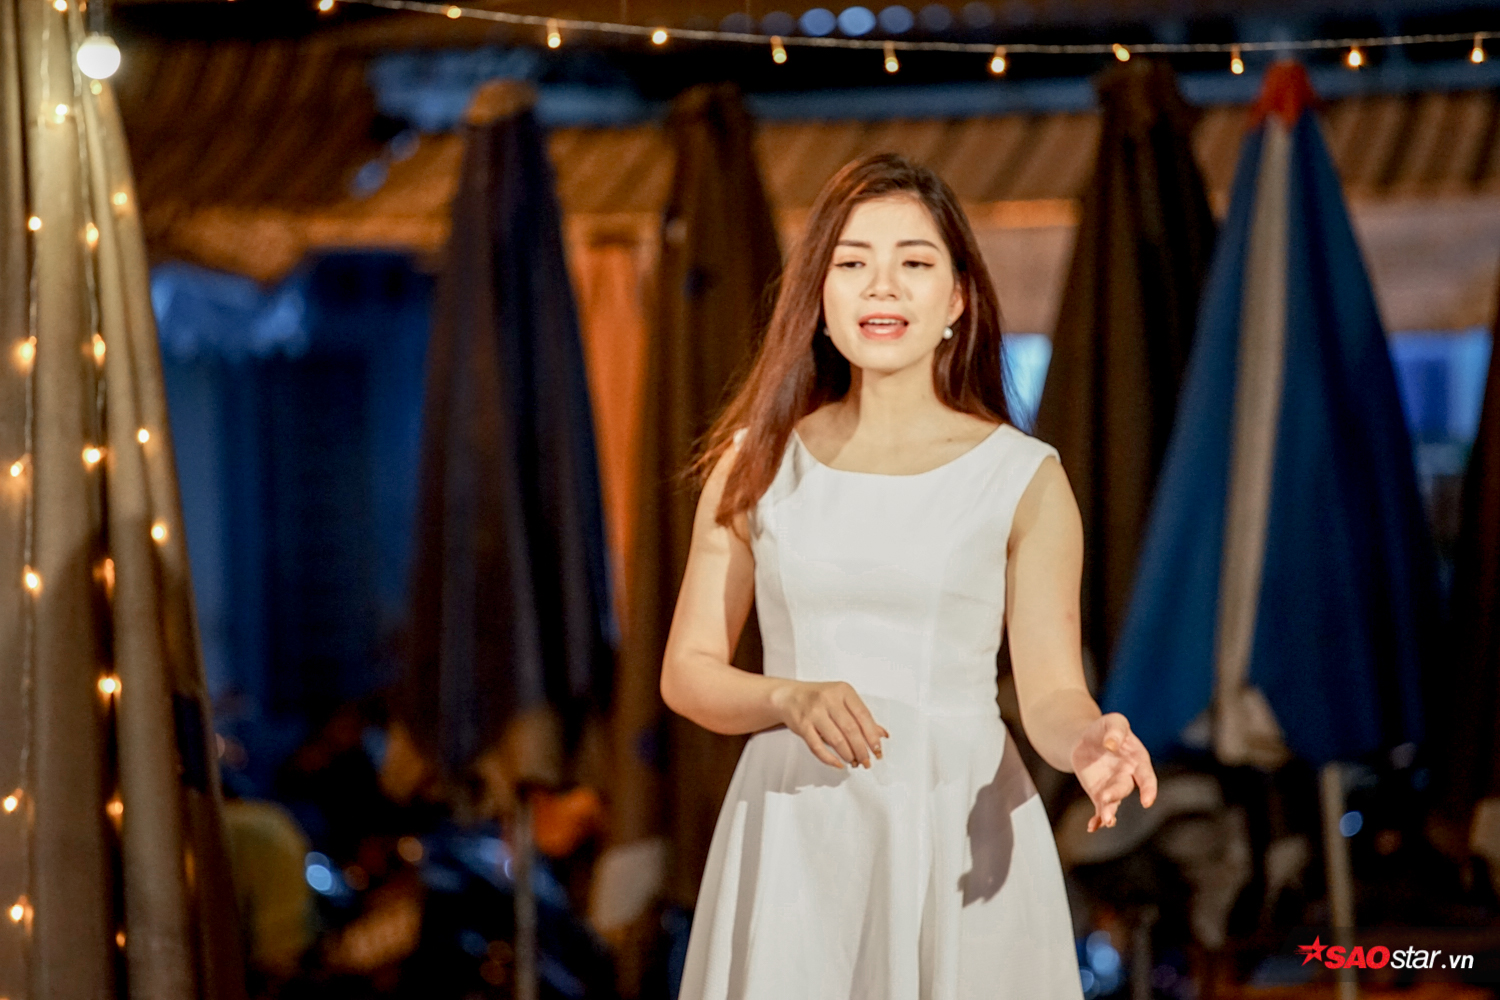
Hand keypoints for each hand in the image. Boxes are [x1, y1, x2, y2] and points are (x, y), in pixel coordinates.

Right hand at [771, 680, 888, 768]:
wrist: (788, 696)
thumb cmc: (817, 698)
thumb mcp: (842, 700)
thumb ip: (861, 716)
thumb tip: (881, 734)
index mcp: (843, 691)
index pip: (863, 715)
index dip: (872, 736)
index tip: (877, 750)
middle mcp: (828, 699)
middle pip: (851, 729)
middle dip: (862, 750)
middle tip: (867, 761)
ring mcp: (814, 712)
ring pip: (836, 739)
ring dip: (848, 755)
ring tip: (854, 762)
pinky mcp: (802, 725)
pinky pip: (818, 747)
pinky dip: (830, 759)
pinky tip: (838, 763)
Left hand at [1070, 713, 1156, 831]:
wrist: (1086, 739)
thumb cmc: (1106, 729)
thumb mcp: (1113, 721)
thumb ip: (1116, 730)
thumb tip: (1112, 743)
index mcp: (1138, 760)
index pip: (1146, 777)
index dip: (1149, 789)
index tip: (1147, 800)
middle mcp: (1128, 777)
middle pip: (1125, 788)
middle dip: (1116, 794)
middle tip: (1106, 798)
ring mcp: (1113, 787)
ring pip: (1114, 803)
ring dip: (1110, 812)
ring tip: (1105, 820)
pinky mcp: (1099, 794)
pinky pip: (1100, 809)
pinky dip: (1097, 819)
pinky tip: (1092, 827)